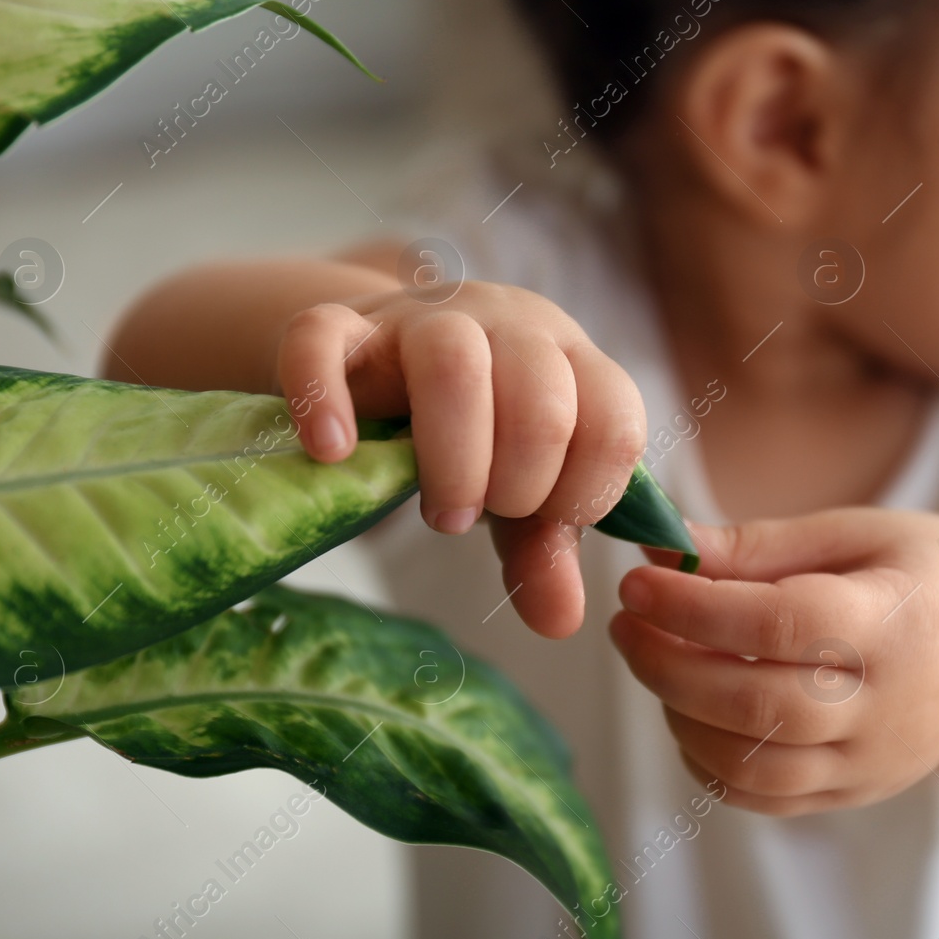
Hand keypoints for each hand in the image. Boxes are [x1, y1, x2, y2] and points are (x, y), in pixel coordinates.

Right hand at [273, 277, 647, 638]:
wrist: (383, 353)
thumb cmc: (475, 428)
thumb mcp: (520, 489)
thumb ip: (544, 549)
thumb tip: (561, 621)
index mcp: (571, 361)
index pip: (614, 423)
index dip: (581, 493)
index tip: (542, 519)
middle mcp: (508, 326)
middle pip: (540, 403)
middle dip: (515, 487)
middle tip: (475, 518)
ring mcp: (422, 317)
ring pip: (453, 363)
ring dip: (452, 458)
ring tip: (439, 512)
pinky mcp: (340, 324)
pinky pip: (324, 338)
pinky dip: (325, 397)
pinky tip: (332, 452)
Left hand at [609, 509, 938, 815]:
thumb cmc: (930, 573)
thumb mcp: (862, 532)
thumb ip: (763, 545)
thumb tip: (663, 547)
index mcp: (900, 623)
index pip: (785, 624)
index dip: (699, 607)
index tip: (638, 582)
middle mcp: (891, 708)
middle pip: (762, 707)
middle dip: (671, 667)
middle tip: (625, 624)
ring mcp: (874, 763)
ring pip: (756, 767)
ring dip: (681, 716)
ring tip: (654, 659)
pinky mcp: (855, 794)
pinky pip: (764, 799)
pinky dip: (706, 761)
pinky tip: (686, 708)